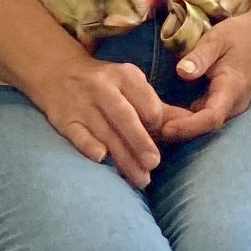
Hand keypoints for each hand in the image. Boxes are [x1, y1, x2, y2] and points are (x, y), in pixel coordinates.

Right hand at [29, 53, 168, 188]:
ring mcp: (82, 103)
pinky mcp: (64, 118)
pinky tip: (101, 158)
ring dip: (122, 156)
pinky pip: (77, 133)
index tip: (162, 142)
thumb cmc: (107, 84)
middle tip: (153, 165)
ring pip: (105, 131)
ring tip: (139, 178)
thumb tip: (191, 123)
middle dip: (141, 142)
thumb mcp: (132, 85)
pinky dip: (89, 144)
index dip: (156, 125)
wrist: (58, 72)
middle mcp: (104, 87)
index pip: (147, 102)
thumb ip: (159, 107)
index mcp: (125, 76)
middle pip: (125, 118)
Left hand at [158, 9, 250, 143]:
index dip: (187, 127)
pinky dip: (183, 119)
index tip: (163, 127)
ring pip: (202, 125)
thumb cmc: (242, 34)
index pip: (211, 118)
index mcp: (232, 89)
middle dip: (174, 129)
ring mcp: (230, 107)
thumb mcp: (218, 38)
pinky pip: (203, 118)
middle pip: (203, 127)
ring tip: (147, 122)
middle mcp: (233, 105)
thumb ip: (200, 56)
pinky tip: (162, 114)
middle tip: (143, 125)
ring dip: (177, 125)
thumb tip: (181, 72)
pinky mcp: (224, 104)